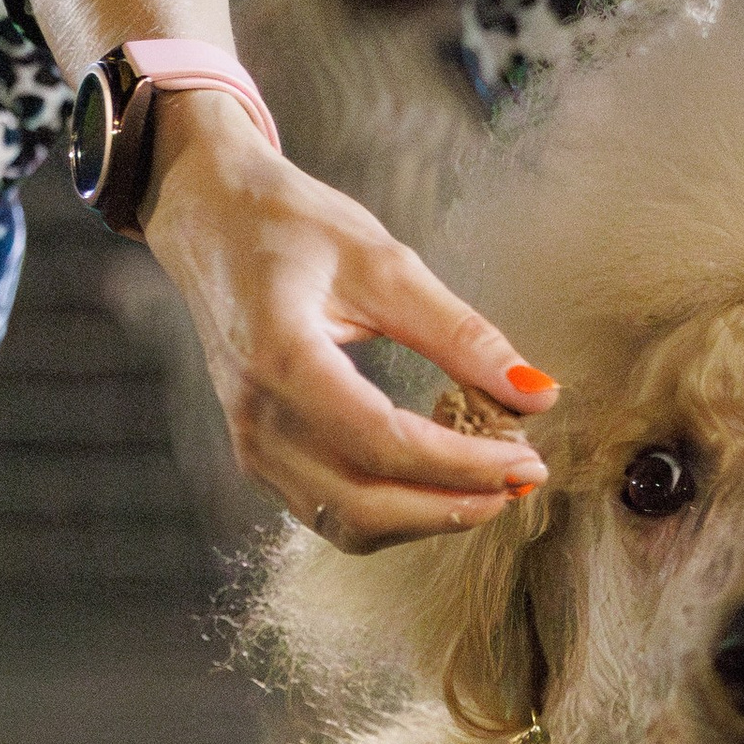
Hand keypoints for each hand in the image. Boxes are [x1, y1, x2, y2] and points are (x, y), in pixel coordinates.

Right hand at [141, 91, 552, 551]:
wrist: (208, 219)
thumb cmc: (288, 225)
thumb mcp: (381, 260)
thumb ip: (459, 332)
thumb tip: (535, 391)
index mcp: (281, 357)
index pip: (383, 444)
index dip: (463, 465)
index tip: (527, 457)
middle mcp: (257, 417)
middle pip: (365, 506)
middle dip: (453, 505)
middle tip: (520, 480)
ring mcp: (252, 445)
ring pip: (349, 524)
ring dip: (426, 517)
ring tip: (488, 483)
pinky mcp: (259, 458)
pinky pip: (332, 512)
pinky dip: (393, 511)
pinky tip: (438, 479)